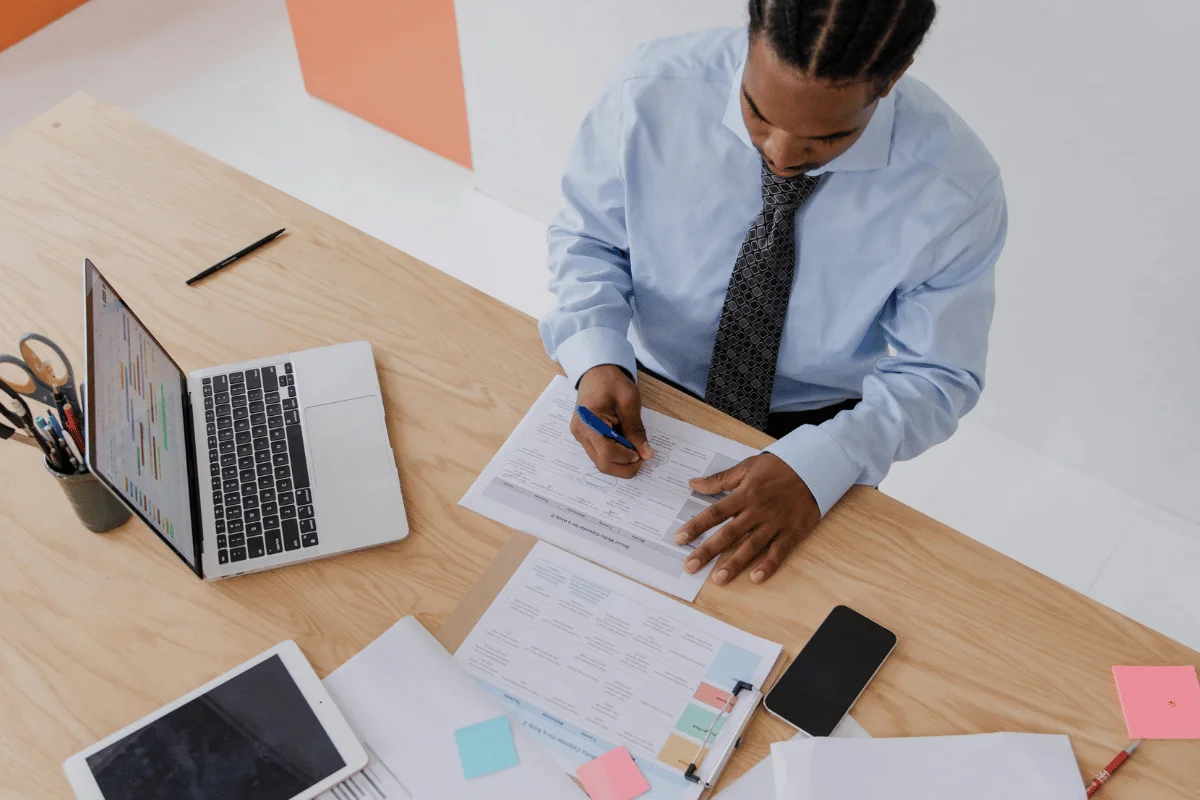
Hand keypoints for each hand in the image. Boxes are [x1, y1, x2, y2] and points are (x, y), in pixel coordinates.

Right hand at [572, 365, 655, 477]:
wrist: (596, 372)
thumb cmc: (612, 382)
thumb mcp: (629, 402)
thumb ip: (636, 430)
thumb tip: (647, 454)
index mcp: (589, 421)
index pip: (608, 452)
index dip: (627, 457)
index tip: (642, 453)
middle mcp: (581, 433)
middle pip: (602, 463)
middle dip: (625, 467)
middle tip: (642, 458)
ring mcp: (580, 436)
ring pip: (600, 461)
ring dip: (620, 462)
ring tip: (634, 449)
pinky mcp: (584, 436)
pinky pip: (599, 453)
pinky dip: (615, 455)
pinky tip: (625, 444)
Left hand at [675, 453, 819, 585]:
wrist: (815, 467)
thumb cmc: (779, 467)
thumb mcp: (747, 467)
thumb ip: (720, 479)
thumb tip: (693, 484)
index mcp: (744, 494)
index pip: (715, 513)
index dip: (696, 526)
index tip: (679, 539)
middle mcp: (757, 511)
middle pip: (729, 533)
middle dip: (708, 551)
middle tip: (690, 566)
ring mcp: (775, 523)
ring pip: (751, 546)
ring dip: (735, 563)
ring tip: (718, 579)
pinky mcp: (792, 532)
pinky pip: (779, 551)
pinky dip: (768, 565)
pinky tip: (756, 578)